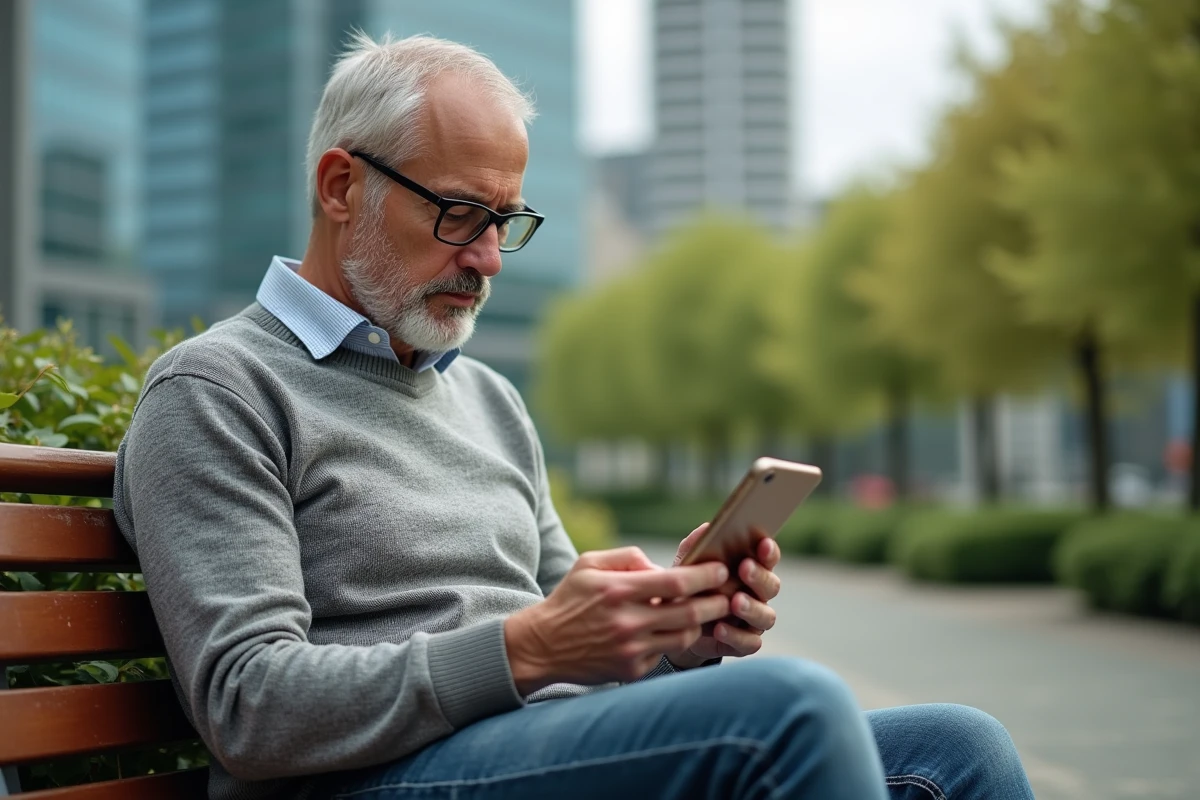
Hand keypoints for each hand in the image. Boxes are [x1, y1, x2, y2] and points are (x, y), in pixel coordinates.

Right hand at [504, 546, 730, 693]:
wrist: (542, 646)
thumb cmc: (570, 599)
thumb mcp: (590, 564)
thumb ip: (628, 557)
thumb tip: (662, 565)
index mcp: (619, 590)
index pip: (677, 582)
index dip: (706, 575)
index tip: (721, 569)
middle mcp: (627, 622)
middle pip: (691, 613)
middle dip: (716, 602)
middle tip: (728, 595)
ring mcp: (630, 650)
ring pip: (684, 637)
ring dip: (699, 624)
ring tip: (703, 613)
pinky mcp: (631, 671)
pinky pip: (664, 654)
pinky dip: (670, 641)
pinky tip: (669, 632)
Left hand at [664, 523, 781, 667]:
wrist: (676, 625)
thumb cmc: (689, 587)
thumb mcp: (686, 565)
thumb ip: (696, 547)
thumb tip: (707, 528)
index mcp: (750, 569)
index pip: (767, 558)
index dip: (768, 551)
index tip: (762, 543)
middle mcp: (758, 595)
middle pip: (772, 585)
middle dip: (760, 577)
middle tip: (745, 569)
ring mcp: (754, 620)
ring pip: (766, 616)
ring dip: (752, 608)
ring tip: (735, 602)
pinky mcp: (744, 643)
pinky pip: (750, 643)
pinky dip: (736, 637)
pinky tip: (720, 629)